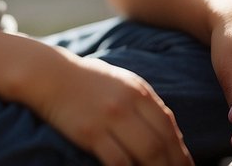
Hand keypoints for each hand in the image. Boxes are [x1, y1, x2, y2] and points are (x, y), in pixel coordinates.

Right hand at [28, 54, 192, 164]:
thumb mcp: (122, 84)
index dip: (180, 150)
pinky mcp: (90, 132)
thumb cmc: (87, 81)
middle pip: (161, 142)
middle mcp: (129, 103)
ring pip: (145, 153)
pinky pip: (117, 161)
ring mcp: (110, 118)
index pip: (169, 125)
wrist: (50, 75)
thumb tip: (167, 131)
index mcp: (140, 91)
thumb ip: (143, 104)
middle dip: (174, 165)